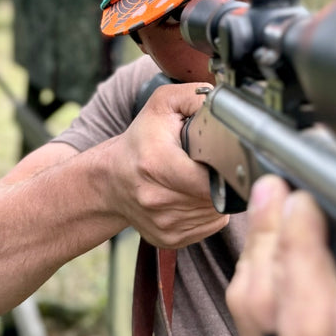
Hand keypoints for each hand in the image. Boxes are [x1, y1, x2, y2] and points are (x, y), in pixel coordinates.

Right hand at [103, 82, 228, 248]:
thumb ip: (194, 95)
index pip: (210, 178)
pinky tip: (195, 194)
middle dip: (221, 178)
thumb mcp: (162, 104)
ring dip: (217, 195)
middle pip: (216, 195)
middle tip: (209, 163)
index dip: (223, 166)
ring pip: (217, 212)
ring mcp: (164, 224)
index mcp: (157, 164)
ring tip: (200, 177)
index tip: (221, 155)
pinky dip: (210, 211)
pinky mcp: (170, 239)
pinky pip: (210, 226)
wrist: (111, 180)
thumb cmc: (140, 141)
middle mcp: (158, 199)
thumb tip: (223, 102)